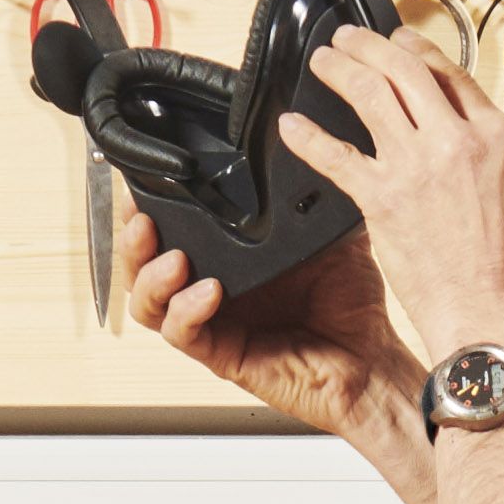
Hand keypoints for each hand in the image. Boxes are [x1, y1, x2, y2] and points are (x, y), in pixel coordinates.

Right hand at [115, 183, 415, 443]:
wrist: (372, 361)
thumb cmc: (352, 303)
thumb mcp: (332, 233)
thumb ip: (313, 194)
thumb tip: (310, 142)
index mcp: (229, 257)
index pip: (171, 228)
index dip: (149, 205)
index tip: (146, 179)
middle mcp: (210, 288)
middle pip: (141, 265)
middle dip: (131, 240)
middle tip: (142, 219)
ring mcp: (213, 323)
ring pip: (148, 303)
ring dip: (149, 276)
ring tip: (172, 258)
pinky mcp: (222, 356)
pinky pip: (184, 334)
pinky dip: (186, 311)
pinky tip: (207, 291)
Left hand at [275, 30, 503, 358]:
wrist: (491, 316)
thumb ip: (494, 156)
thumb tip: (473, 138)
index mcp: (497, 137)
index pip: (451, 75)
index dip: (419, 51)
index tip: (400, 41)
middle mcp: (456, 141)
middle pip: (406, 70)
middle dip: (371, 45)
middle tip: (349, 39)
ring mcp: (417, 166)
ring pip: (370, 94)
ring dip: (341, 69)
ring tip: (324, 62)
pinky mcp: (383, 198)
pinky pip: (336, 155)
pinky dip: (309, 137)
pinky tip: (293, 127)